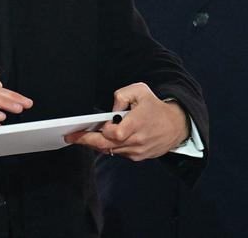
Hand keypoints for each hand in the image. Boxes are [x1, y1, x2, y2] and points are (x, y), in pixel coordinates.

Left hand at [64, 82, 188, 160]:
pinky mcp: (138, 157)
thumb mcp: (140, 90)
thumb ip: (121, 95)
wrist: (176, 126)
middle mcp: (137, 140)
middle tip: (70, 137)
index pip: (113, 133)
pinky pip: (118, 153)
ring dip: (95, 144)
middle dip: (86, 141)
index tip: (88, 126)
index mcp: (137, 123)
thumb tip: (110, 111)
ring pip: (110, 151)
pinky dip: (108, 147)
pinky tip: (98, 139)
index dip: (101, 131)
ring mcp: (137, 151)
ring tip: (80, 136)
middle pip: (107, 146)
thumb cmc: (155, 107)